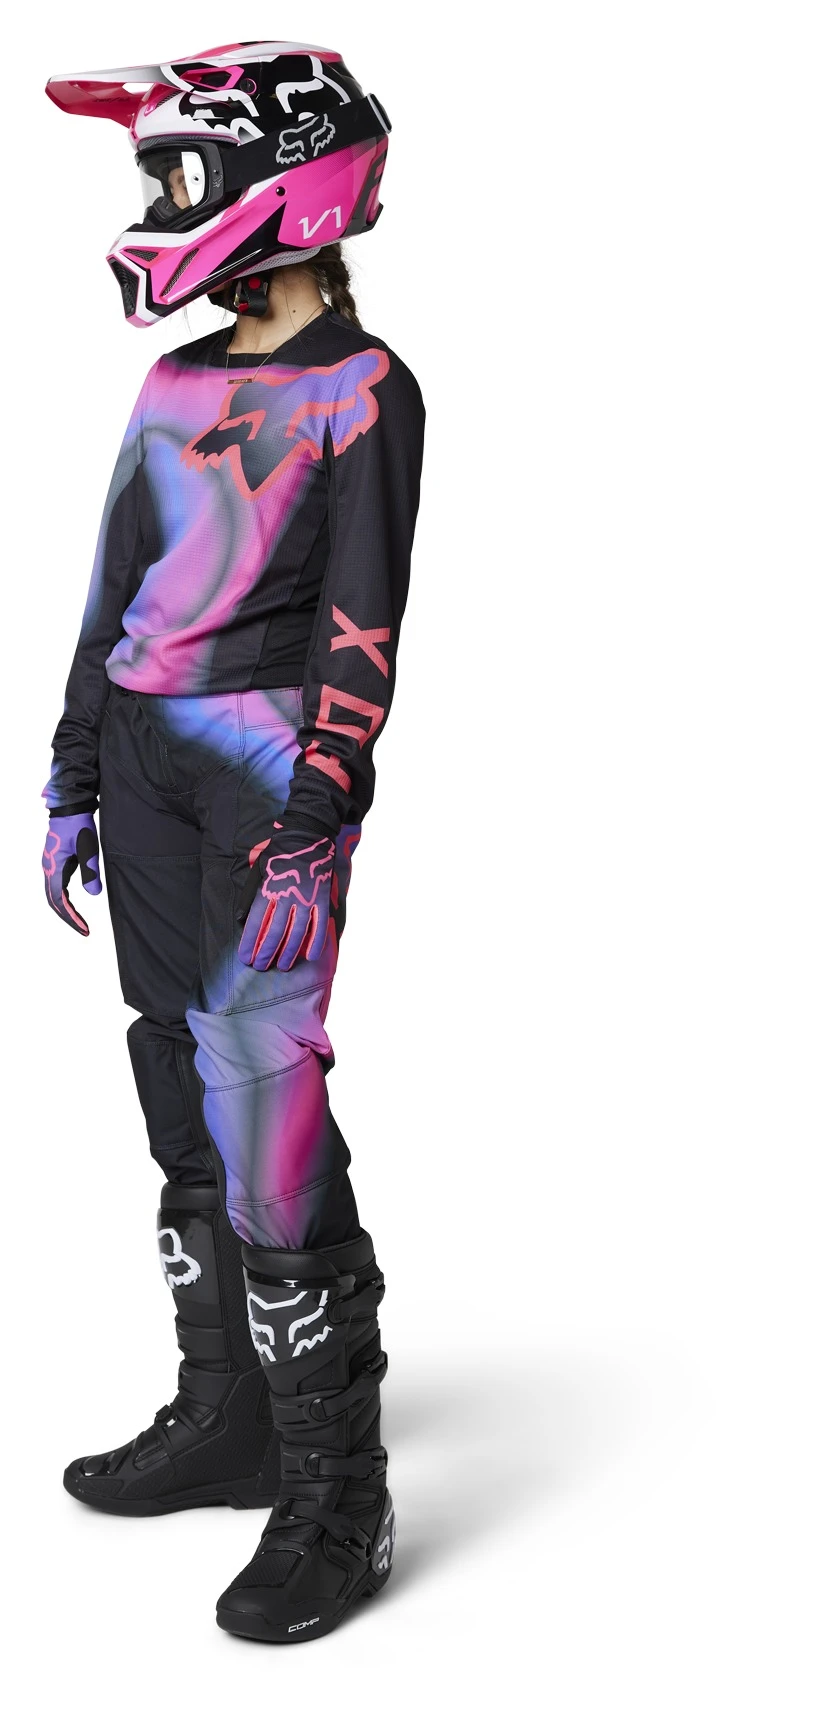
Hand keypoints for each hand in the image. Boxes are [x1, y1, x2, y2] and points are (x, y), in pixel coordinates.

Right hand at [42, 813, 101, 935]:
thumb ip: (91, 871)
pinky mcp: (57, 863)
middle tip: (84, 930)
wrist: (70, 807)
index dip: (71, 917)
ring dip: (66, 910)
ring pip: (55, 895)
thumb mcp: (88, 848)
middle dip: (68, 917)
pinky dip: (65, 899)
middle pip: (54, 901)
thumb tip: (94, 895)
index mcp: (54, 868)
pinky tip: (74, 905)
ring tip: (80, 922)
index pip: (59, 900)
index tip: (84, 928)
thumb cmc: (78, 825)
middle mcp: (49, 869)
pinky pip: (58, 887)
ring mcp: (51, 866)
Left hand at [238, 830, 334, 971]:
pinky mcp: (322, 898)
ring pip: (296, 933)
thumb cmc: (278, 853)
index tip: (245, 958)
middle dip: (266, 953)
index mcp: (267, 889)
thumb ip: (250, 895)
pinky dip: (316, 942)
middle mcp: (285, 897)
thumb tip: (240, 919)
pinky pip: (319, 925)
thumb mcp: (258, 870)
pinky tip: (310, 957)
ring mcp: (306, 898)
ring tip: (282, 967)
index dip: (249, 943)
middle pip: (274, 932)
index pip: (255, 923)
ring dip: (288, 953)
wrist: (307, 834)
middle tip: (260, 968)